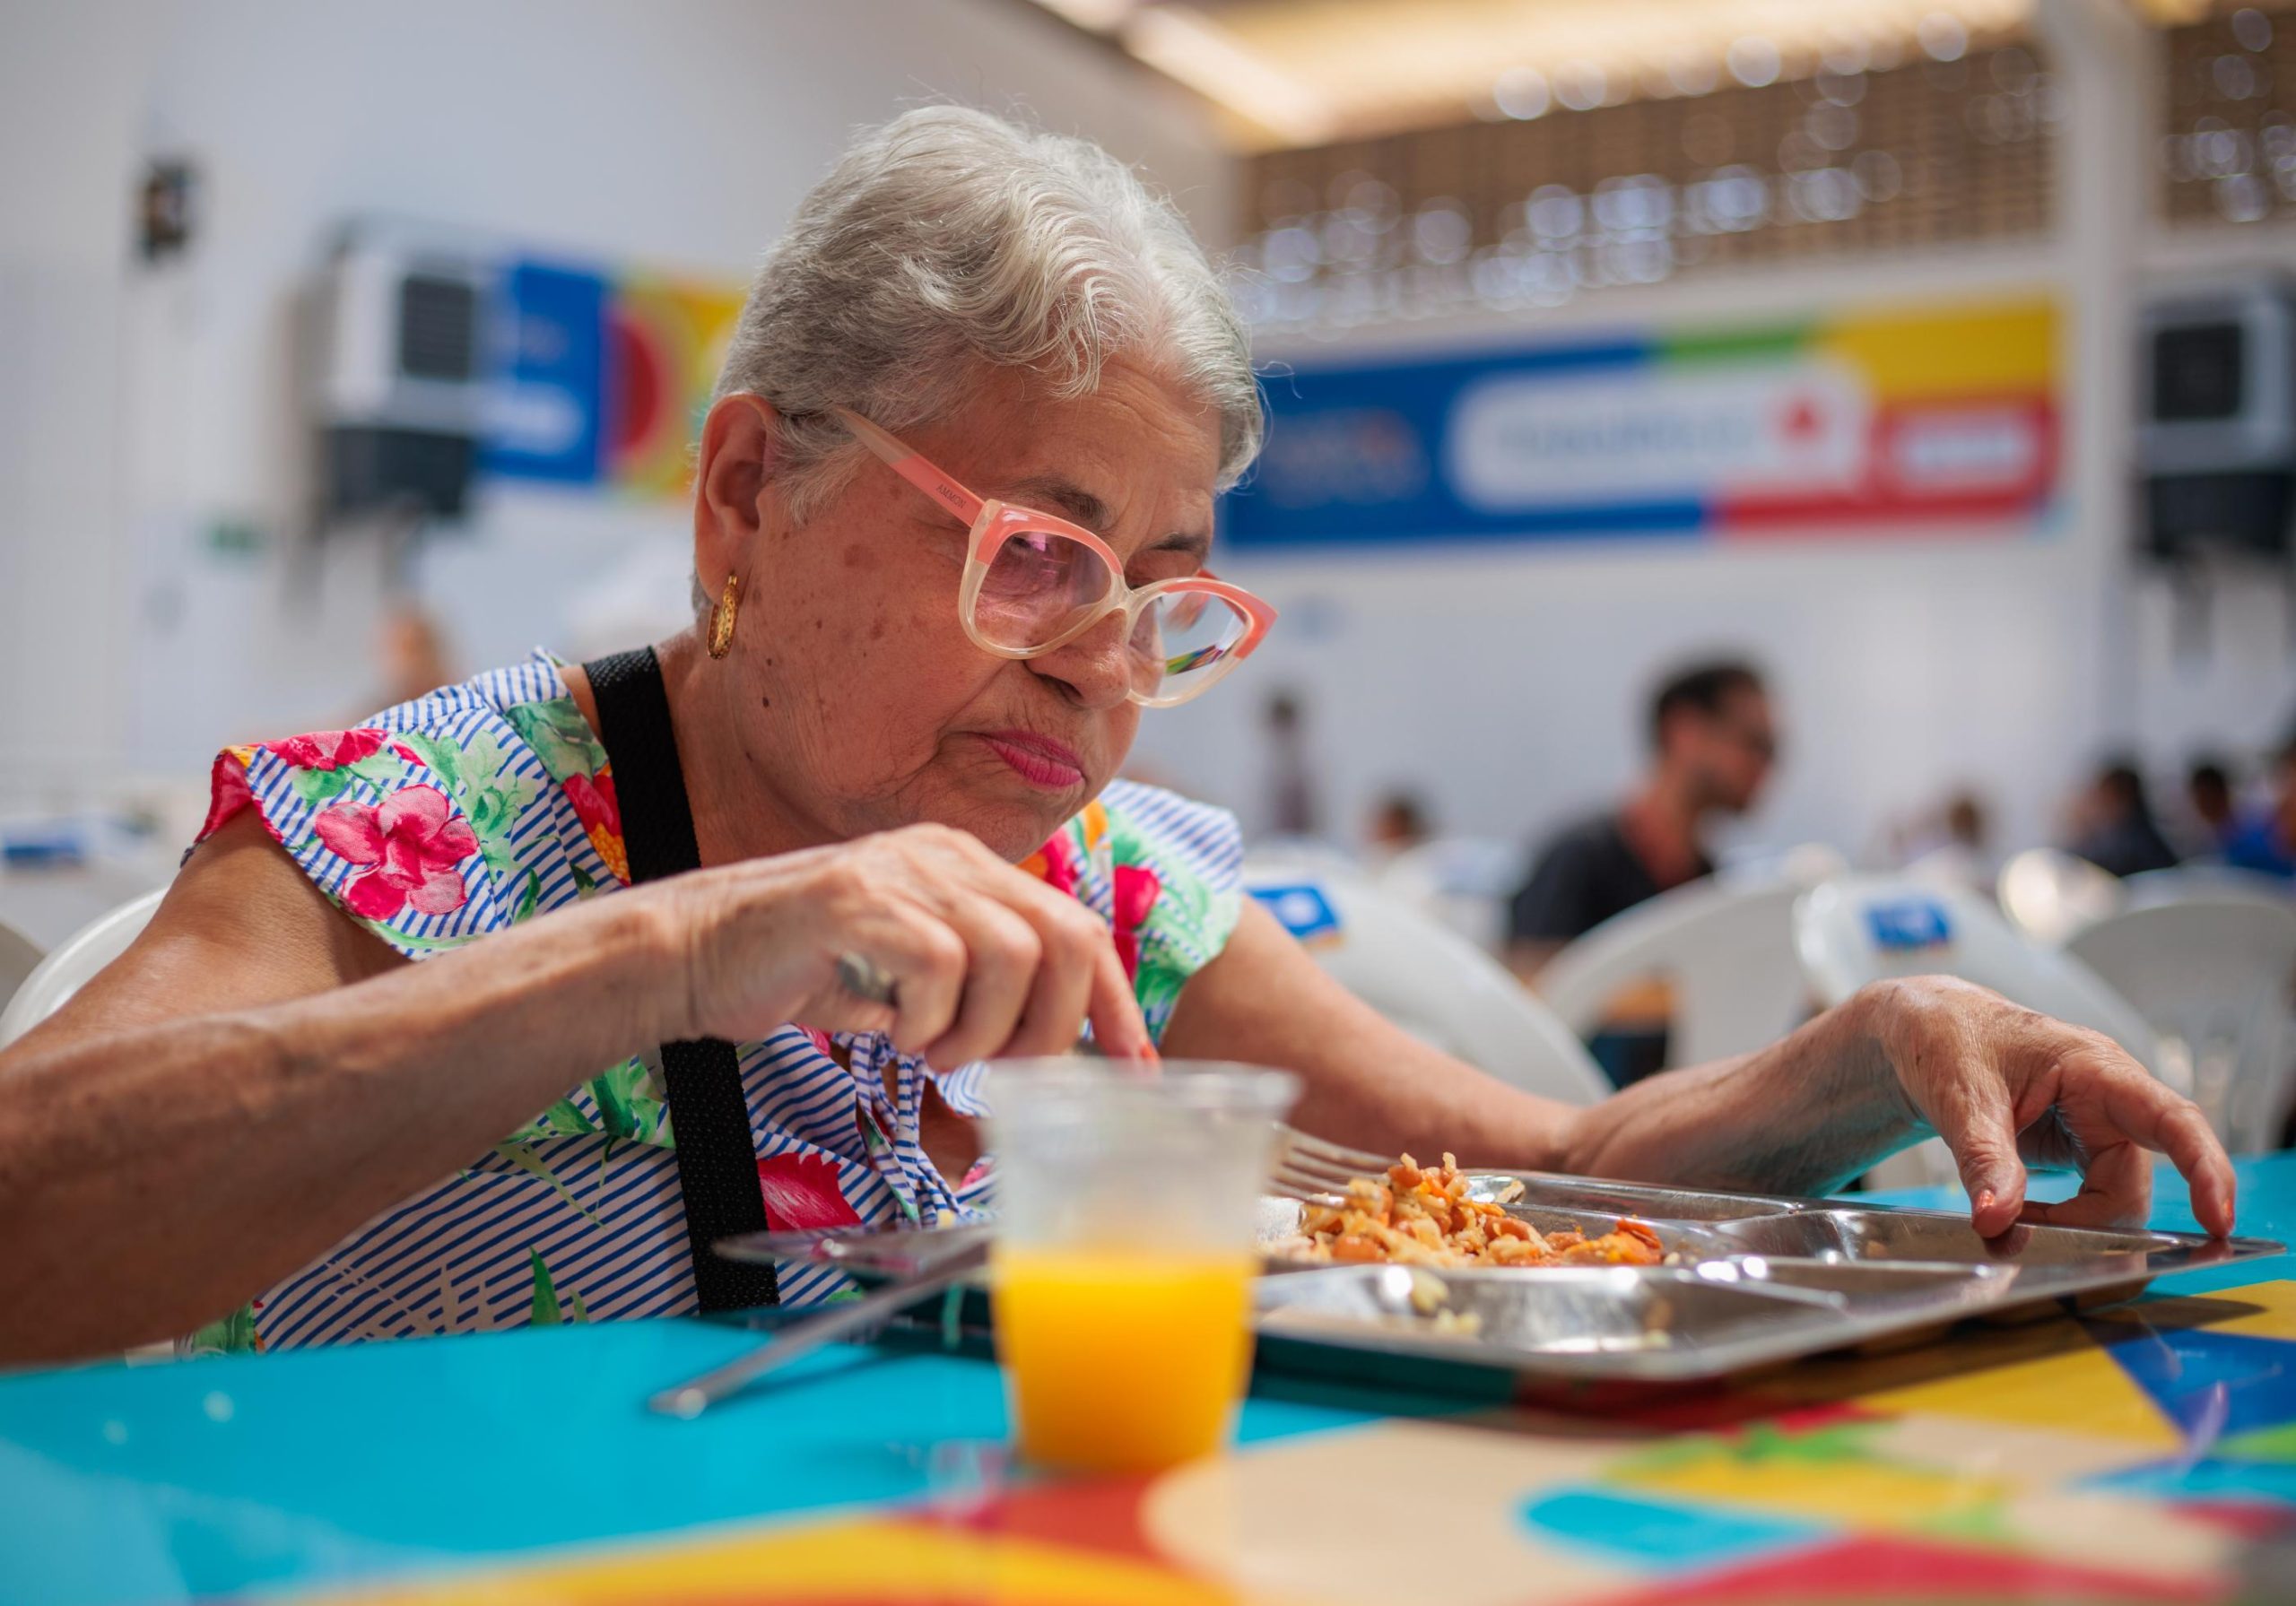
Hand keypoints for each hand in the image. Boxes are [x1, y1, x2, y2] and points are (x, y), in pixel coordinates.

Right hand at [661, 823, 1151, 1067]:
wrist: (688, 953)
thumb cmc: (798, 972)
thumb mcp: (909, 976)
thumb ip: (977, 990)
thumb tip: (1052, 1050)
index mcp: (968, 868)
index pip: (1077, 926)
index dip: (1113, 1003)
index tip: (1132, 1067)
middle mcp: (946, 856)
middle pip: (1064, 936)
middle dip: (1052, 1026)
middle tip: (1001, 1069)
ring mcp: (901, 872)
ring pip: (1013, 954)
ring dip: (982, 1029)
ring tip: (929, 1050)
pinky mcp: (857, 901)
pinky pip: (940, 966)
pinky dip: (927, 1020)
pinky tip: (889, 1030)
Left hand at [1862, 976, 2235, 1237]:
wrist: (1926, 1031)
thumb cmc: (1950, 1037)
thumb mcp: (1960, 1095)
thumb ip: (1983, 1158)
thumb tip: (1996, 1218)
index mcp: (2095, 1068)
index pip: (2171, 1119)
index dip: (2204, 1169)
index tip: (2216, 1219)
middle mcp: (2109, 1101)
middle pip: (2132, 1183)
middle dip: (2091, 1223)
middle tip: (2027, 1235)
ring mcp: (2096, 1128)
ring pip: (2112, 1200)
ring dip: (2071, 1225)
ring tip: (2008, 1219)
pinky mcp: (2078, 1151)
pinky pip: (2089, 1202)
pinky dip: (2059, 1221)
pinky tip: (2017, 1215)